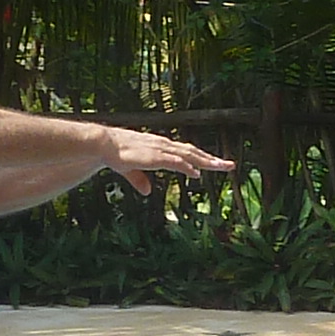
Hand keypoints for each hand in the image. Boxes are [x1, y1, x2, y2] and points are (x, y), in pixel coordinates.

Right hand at [105, 126, 237, 196]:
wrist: (104, 144)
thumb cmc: (116, 154)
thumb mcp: (131, 170)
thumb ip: (140, 180)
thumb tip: (148, 192)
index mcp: (161, 147)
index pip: (187, 152)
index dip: (201, 158)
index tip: (215, 163)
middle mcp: (164, 145)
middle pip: (194, 152)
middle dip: (212, 159)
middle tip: (230, 165)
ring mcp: (160, 149)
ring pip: (189, 155)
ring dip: (206, 161)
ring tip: (222, 167)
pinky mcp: (154, 156)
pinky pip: (175, 161)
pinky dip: (187, 166)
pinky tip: (196, 172)